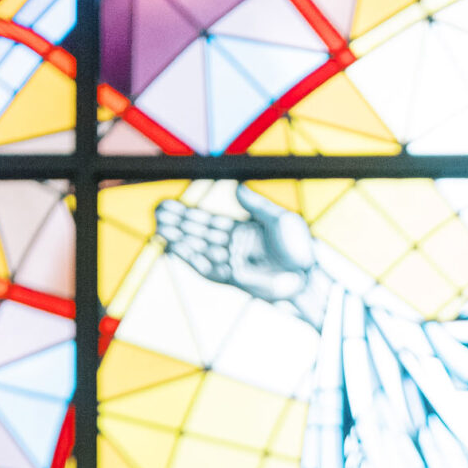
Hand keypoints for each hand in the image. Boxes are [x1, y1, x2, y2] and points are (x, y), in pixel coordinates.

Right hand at [156, 190, 332, 326]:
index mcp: (243, 232)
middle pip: (200, 235)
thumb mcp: (280, 220)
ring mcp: (234, 264)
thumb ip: (257, 206)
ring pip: (200, 250)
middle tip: (155, 213)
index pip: (209, 222)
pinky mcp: (236, 279)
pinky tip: (175, 249)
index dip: (188, 215)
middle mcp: (235, 249)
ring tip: (158, 227)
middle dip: (178, 224)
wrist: (311, 277)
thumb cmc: (302, 249)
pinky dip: (192, 259)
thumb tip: (237, 187)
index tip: (168, 206)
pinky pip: (208, 268)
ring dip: (179, 239)